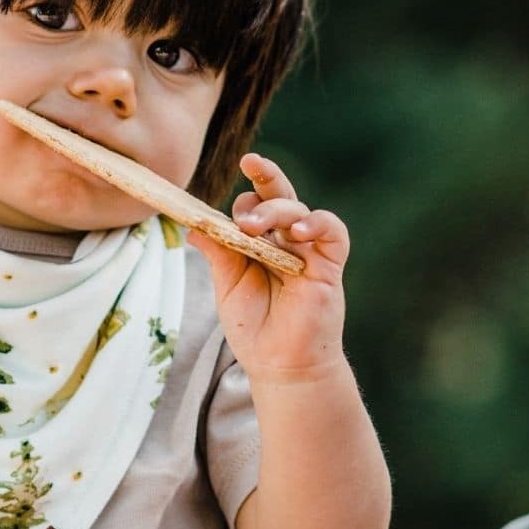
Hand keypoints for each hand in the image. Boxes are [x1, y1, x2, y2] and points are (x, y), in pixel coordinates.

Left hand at [188, 153, 349, 380]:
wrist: (281, 367)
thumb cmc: (255, 328)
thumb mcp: (228, 287)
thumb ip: (219, 254)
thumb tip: (194, 225)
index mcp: (260, 244)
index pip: (252, 207)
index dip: (239, 202)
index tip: (217, 208)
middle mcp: (285, 242)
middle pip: (279, 196)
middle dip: (265, 175)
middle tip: (248, 162)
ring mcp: (308, 252)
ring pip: (299, 209)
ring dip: (276, 209)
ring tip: (253, 225)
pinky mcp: (330, 266)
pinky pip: (333, 231)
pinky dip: (318, 222)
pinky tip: (298, 230)